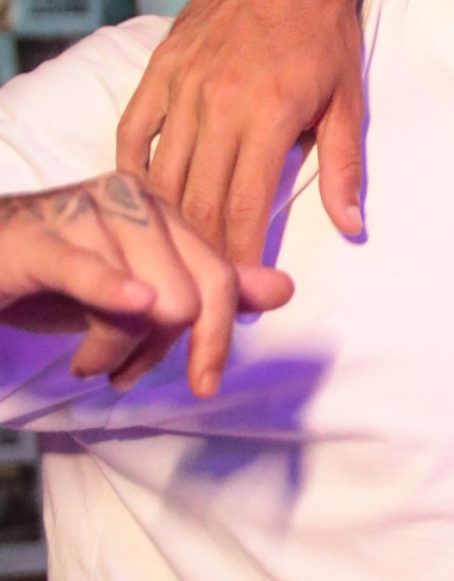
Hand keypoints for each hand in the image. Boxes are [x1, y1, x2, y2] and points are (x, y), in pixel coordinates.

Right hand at [0, 172, 292, 395]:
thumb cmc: (59, 272)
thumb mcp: (141, 286)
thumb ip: (212, 286)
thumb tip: (284, 289)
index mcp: (162, 207)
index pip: (219, 278)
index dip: (214, 339)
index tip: (201, 382)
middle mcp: (131, 198)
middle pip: (189, 297)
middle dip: (160, 349)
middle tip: (120, 370)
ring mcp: (85, 212)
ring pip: (146, 302)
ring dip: (115, 351)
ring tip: (89, 361)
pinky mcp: (41, 239)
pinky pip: (91, 275)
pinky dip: (110, 302)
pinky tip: (105, 338)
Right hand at [116, 0, 370, 265]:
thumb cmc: (326, 35)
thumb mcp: (348, 101)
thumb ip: (345, 167)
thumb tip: (352, 227)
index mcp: (268, 114)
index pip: (241, 206)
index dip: (236, 256)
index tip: (238, 293)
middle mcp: (218, 101)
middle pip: (196, 198)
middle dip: (198, 253)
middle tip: (202, 291)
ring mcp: (184, 82)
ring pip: (163, 170)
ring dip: (166, 222)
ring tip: (173, 261)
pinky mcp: (162, 65)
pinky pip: (136, 128)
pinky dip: (133, 168)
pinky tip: (140, 203)